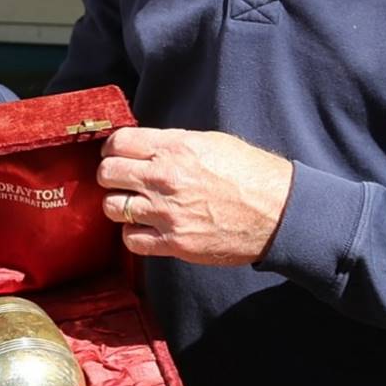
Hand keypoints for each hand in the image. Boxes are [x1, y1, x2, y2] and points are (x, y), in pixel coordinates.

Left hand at [97, 126, 293, 265]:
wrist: (278, 212)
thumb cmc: (250, 173)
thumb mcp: (211, 141)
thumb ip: (172, 143)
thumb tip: (144, 145)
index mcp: (173, 148)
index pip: (118, 142)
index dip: (111, 148)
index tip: (115, 154)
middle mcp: (164, 179)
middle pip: (107, 173)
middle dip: (109, 174)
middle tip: (119, 179)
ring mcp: (167, 213)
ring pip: (112, 207)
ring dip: (118, 204)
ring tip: (132, 203)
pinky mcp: (174, 243)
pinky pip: (131, 240)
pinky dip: (133, 234)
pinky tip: (145, 227)